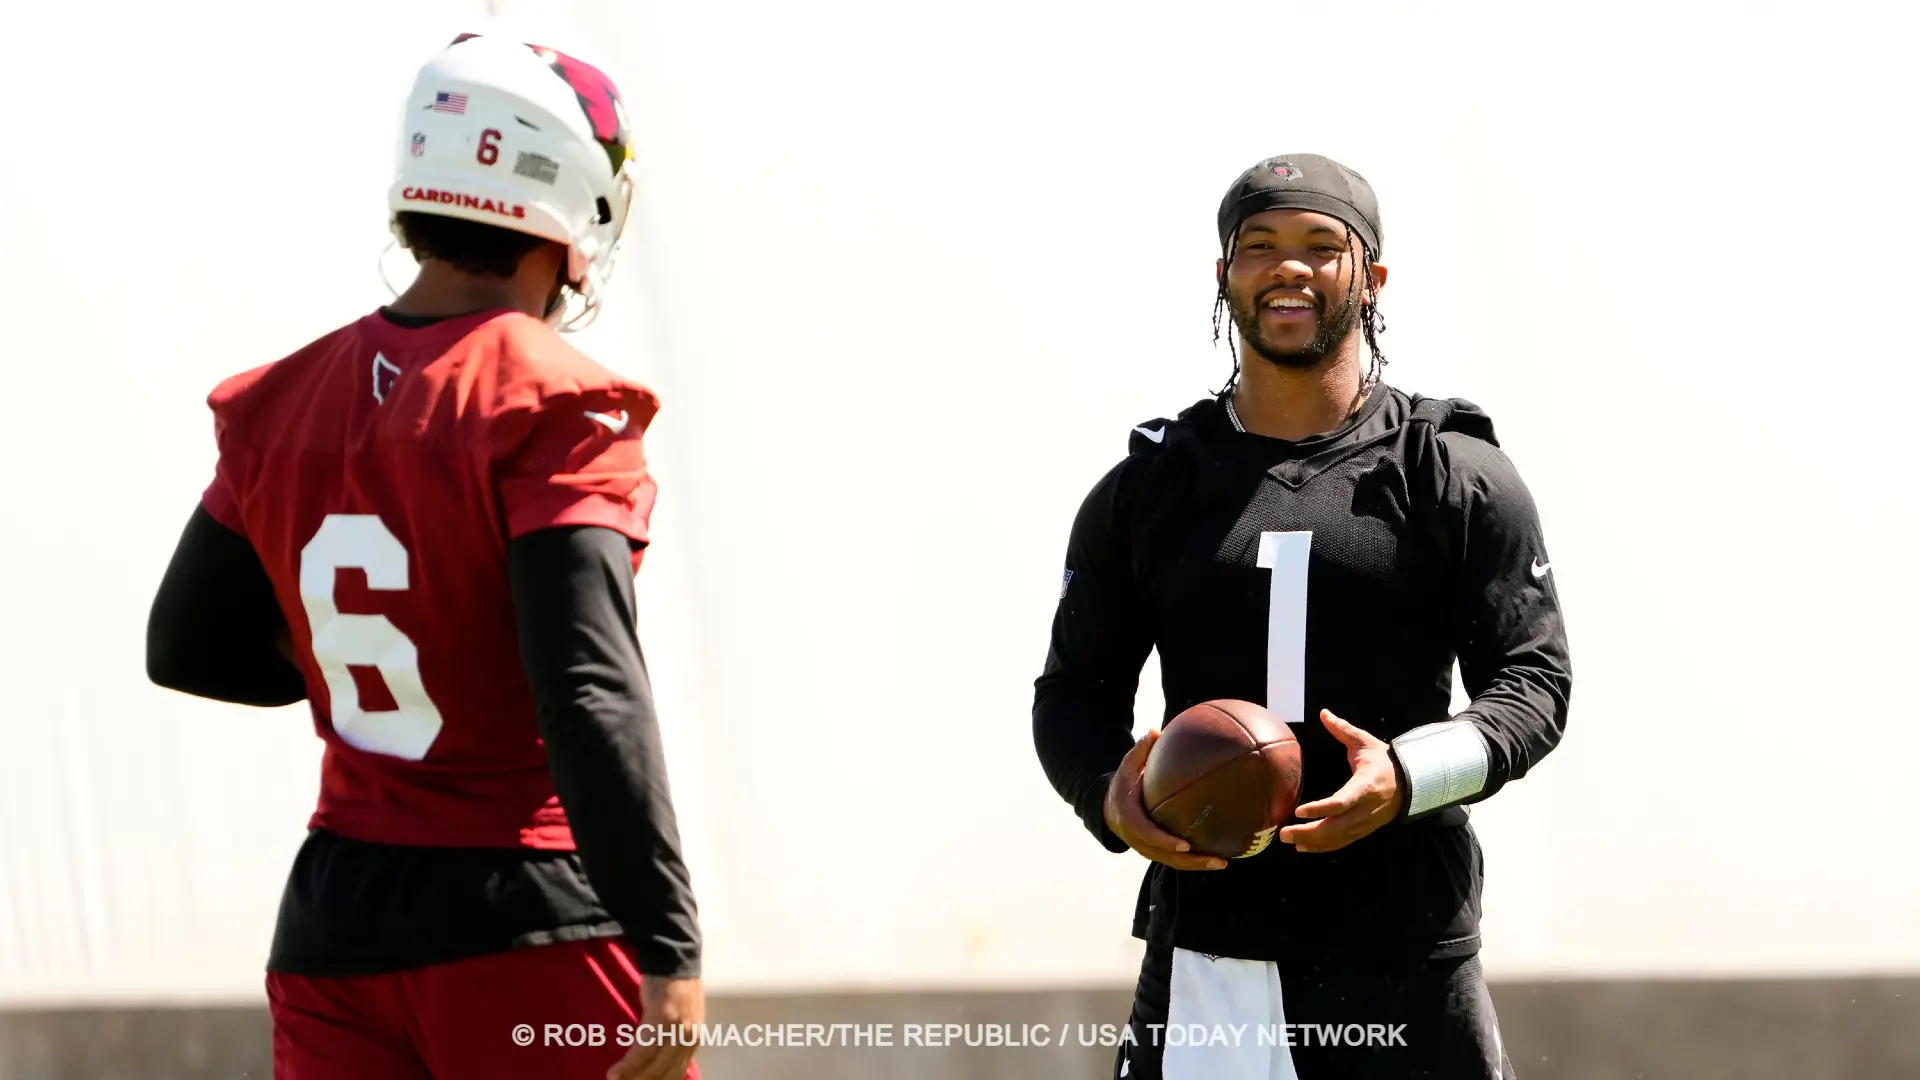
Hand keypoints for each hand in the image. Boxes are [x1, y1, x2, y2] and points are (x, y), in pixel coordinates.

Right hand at [607, 975, 703, 1079]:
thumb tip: (659, 1057)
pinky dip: (628, 1065)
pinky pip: (643, 1052)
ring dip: (631, 1077)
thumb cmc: (672, 986)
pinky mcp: (662, 1022)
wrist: (672, 958)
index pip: (677, 1074)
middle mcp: (689, 1039)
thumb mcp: (680, 1017)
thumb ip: (674, 1038)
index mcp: (693, 1039)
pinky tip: (614, 1072)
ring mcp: (676, 1031)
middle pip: (664, 1074)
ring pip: (653, 1067)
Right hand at [1104, 731, 1227, 870]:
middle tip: (1216, 860)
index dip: (1165, 841)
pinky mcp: (1155, 851)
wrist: (1108, 808)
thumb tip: (1154, 731)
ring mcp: (1147, 848)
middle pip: (1165, 856)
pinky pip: (1175, 860)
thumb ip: (1140, 751)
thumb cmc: (1123, 783)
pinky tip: (1217, 857)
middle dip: (1190, 861)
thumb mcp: (1127, 767)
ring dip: (1197, 865)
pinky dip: (1194, 861)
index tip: (1186, 845)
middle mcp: (1138, 839)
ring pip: (1172, 862)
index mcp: (1129, 818)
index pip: (1148, 834)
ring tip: (1223, 863)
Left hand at [1279, 710, 1402, 852]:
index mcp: (1366, 786)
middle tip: (1283, 833)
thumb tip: (1324, 713)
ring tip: (1288, 839)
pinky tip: (1304, 846)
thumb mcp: (1365, 742)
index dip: (1320, 809)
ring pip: (1338, 838)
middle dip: (1309, 832)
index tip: (1298, 811)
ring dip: (1312, 841)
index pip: (1342, 802)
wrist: (1411, 781)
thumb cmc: (1383, 760)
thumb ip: (1343, 730)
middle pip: (1336, 827)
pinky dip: (1323, 847)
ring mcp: (1366, 822)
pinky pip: (1342, 842)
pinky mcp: (1365, 830)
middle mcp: (1366, 808)